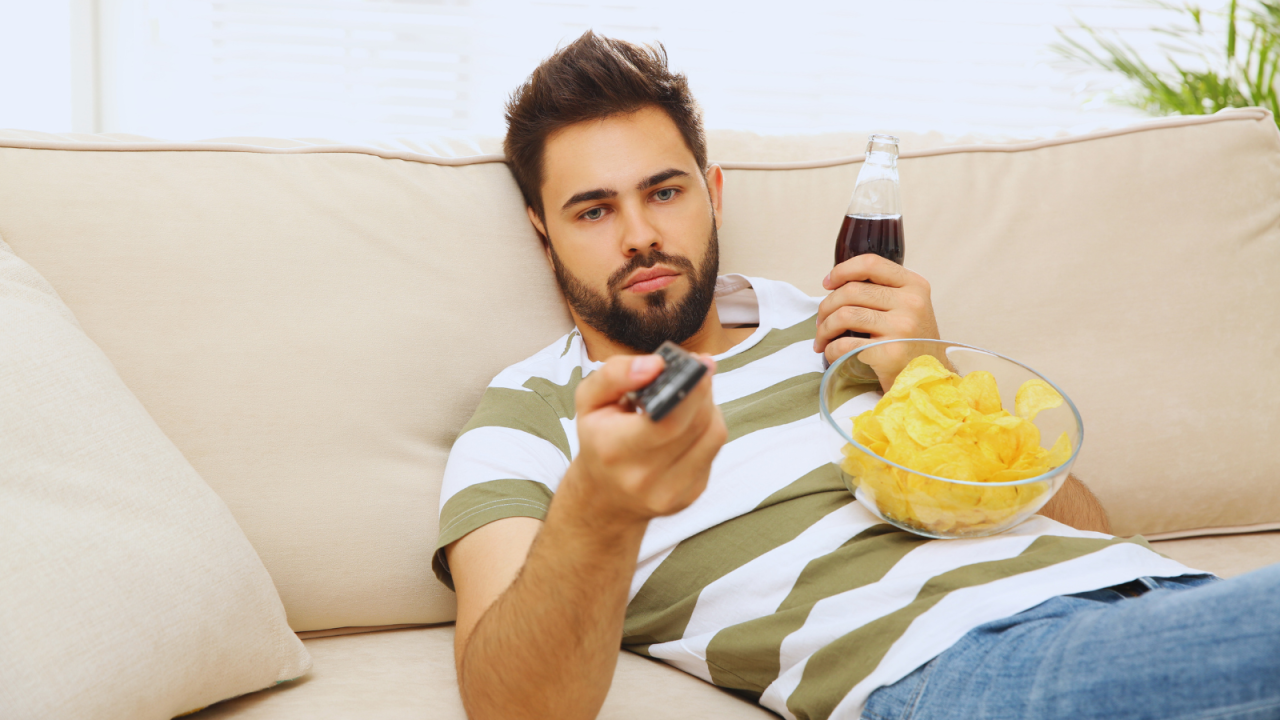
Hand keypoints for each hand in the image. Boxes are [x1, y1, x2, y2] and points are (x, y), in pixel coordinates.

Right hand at [564, 353, 726, 531]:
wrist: (605, 496)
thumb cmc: (598, 441)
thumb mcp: (589, 401)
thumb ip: (615, 374)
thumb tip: (656, 364)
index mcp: (615, 450)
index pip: (668, 420)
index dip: (691, 389)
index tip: (697, 364)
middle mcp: (643, 477)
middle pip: (696, 424)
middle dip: (702, 389)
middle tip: (697, 369)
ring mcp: (670, 492)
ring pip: (713, 435)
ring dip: (709, 407)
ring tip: (691, 396)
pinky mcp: (690, 495)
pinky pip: (714, 451)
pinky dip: (708, 429)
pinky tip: (690, 422)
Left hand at [814, 254, 939, 388]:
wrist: (928, 380)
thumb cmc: (911, 343)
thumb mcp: (909, 308)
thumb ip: (883, 292)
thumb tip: (836, 284)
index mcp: (914, 285)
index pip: (871, 263)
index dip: (843, 270)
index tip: (827, 283)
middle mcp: (911, 303)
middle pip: (851, 291)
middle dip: (826, 306)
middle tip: (820, 322)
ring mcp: (902, 327)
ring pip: (845, 315)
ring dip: (824, 329)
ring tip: (822, 339)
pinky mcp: (890, 353)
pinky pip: (845, 344)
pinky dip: (831, 350)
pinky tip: (832, 354)